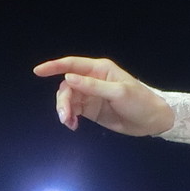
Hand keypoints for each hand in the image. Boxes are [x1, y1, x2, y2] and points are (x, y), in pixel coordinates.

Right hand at [33, 56, 173, 134]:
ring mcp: (91, 95)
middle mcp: (92, 80)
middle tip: (65, 116)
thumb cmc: (139, 102)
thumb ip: (93, 86)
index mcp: (100, 69)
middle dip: (62, 100)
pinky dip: (69, 118)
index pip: (72, 64)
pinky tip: (73, 125)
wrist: (152, 121)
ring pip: (68, 99)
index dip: (54, 66)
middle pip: (67, 85)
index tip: (37, 72)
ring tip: (69, 123)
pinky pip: (73, 110)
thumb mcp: (118, 93)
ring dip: (64, 110)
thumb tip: (68, 78)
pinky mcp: (91, 109)